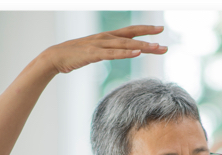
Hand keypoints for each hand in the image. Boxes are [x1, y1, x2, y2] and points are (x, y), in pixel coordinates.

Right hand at [41, 25, 167, 74]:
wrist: (55, 57)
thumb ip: (109, 51)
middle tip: (165, 44)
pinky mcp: (93, 54)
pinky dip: (126, 53)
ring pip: (125, 45)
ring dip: (142, 46)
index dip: (145, 30)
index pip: (130, 31)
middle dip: (150, 39)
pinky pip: (113, 53)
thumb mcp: (96, 51)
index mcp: (107, 36)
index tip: (161, 30)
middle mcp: (105, 37)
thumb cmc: (75, 55)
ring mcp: (99, 45)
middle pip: (131, 37)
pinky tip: (137, 52)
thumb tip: (121, 52)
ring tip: (157, 48)